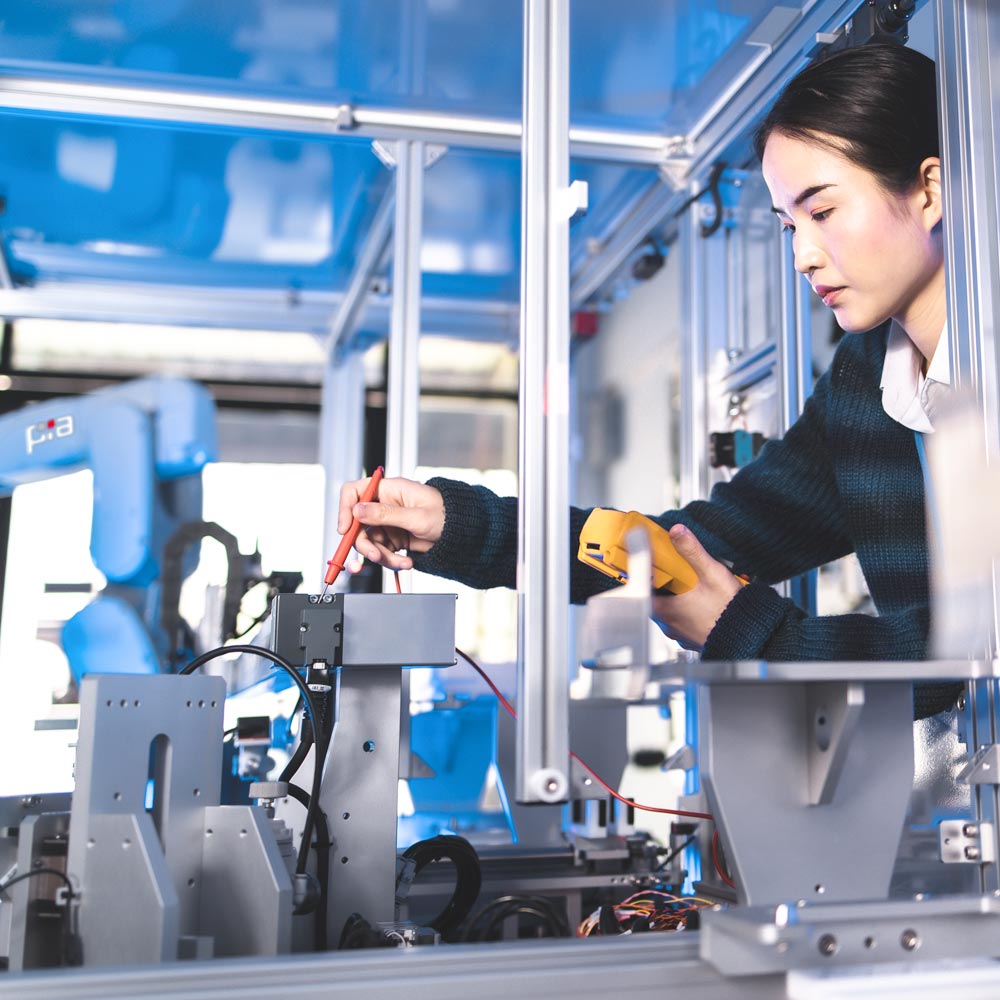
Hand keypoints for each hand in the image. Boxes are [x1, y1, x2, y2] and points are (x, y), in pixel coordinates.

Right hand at [337, 475, 444, 569]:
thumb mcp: (416, 516)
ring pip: (369, 542)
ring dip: (381, 556)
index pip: (354, 491)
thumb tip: (358, 510)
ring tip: (401, 563)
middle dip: (364, 543)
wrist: (463, 534)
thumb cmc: (447, 515)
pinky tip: (406, 563)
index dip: (346, 508)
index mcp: (389, 489)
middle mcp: (384, 505)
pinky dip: (390, 561)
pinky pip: (381, 552)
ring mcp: (388, 523)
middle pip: (358, 523)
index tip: (345, 529)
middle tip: (375, 556)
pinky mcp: (393, 538)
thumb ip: (385, 514)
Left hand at [650, 525, 742, 650]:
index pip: (642, 592)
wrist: (750, 635)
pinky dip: (688, 614)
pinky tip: (702, 605)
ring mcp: (681, 634)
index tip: (651, 569)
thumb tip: (677, 532)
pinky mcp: (693, 639)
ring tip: (691, 589)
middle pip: (656, 601)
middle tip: (675, 576)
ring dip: (676, 602)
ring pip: (670, 614)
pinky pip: (684, 624)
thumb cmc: (729, 610)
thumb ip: (692, 551)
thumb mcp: (710, 573)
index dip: (644, 578)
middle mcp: (670, 624)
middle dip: (663, 588)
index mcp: (666, 609)